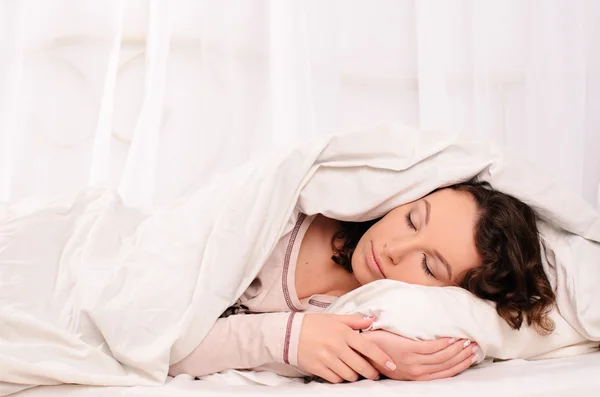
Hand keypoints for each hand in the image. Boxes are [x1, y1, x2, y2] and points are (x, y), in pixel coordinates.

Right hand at [297, 314, 395, 382]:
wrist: (289, 333)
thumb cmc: (314, 324)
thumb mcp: (335, 318)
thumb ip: (354, 321)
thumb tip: (372, 320)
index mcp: (343, 333)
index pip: (368, 347)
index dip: (381, 358)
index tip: (391, 365)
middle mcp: (336, 346)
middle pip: (361, 365)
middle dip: (371, 372)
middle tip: (374, 374)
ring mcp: (327, 359)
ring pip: (350, 375)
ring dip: (356, 376)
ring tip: (356, 372)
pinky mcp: (318, 368)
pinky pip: (336, 379)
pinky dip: (341, 379)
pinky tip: (341, 373)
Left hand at [362, 330, 477, 380]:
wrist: (361, 347)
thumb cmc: (378, 352)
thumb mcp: (398, 363)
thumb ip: (413, 361)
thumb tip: (428, 353)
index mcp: (415, 376)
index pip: (443, 373)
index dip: (459, 365)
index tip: (471, 357)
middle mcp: (416, 372)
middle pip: (446, 365)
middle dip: (463, 356)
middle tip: (475, 347)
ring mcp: (412, 361)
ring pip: (441, 357)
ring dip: (457, 349)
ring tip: (468, 341)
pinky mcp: (407, 350)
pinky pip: (430, 347)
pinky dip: (443, 343)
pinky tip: (451, 338)